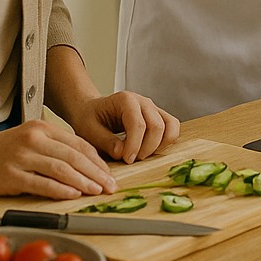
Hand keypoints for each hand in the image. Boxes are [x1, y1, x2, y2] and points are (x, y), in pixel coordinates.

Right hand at [0, 119, 118, 199]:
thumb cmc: (0, 153)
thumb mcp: (29, 140)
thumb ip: (54, 147)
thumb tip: (84, 163)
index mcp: (41, 128)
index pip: (78, 143)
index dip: (97, 159)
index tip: (109, 172)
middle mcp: (33, 139)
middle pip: (74, 156)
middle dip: (96, 172)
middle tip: (111, 185)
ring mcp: (22, 157)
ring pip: (61, 169)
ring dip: (83, 182)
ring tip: (97, 190)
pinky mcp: (11, 176)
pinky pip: (42, 183)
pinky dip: (60, 190)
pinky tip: (73, 195)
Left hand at [63, 91, 180, 163]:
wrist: (92, 111)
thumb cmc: (90, 119)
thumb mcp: (89, 131)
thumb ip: (106, 142)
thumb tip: (123, 153)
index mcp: (125, 100)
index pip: (138, 124)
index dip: (135, 145)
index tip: (127, 160)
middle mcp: (143, 101)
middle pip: (157, 125)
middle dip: (147, 148)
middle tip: (132, 160)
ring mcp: (153, 108)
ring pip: (170, 125)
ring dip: (159, 145)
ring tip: (142, 155)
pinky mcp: (158, 116)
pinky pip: (172, 127)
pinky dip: (166, 141)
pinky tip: (150, 150)